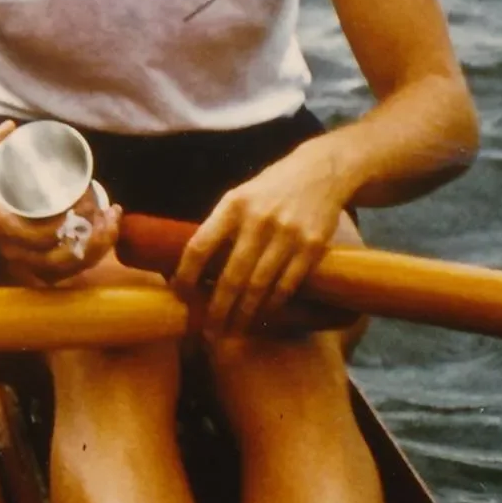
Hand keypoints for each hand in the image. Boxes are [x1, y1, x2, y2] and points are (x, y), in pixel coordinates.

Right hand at [0, 120, 120, 284]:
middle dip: (91, 231)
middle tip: (103, 205)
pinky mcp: (41, 273)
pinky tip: (108, 234)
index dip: (70, 219)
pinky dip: (95, 255)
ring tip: (112, 218)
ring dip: (99, 245)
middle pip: (64, 254)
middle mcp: (16, 255)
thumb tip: (10, 127)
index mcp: (3, 229)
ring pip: (72, 266)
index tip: (85, 193)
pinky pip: (73, 272)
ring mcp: (29, 267)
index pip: (44, 233)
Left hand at [173, 137, 348, 336]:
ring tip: (234, 329)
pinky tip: (264, 314)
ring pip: (260, 285)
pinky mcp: (312, 246)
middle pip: (231, 275)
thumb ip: (220, 226)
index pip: (199, 246)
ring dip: (245, 313)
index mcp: (231, 206)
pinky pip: (288, 284)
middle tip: (210, 330)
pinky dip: (274, 304)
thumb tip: (195, 266)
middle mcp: (257, 220)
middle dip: (219, 308)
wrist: (320, 172)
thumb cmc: (270, 189)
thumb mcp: (239, 197)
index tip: (180, 295)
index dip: (186, 275)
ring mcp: (287, 234)